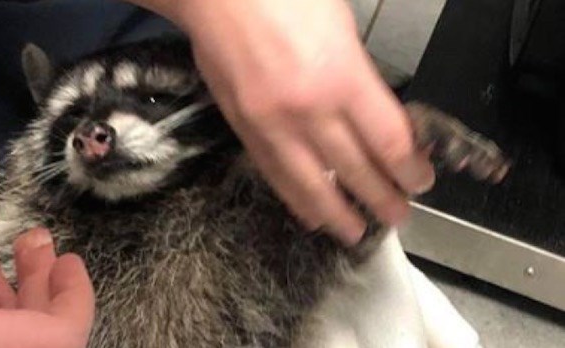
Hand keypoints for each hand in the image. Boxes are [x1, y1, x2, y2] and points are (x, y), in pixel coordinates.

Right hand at [130, 0, 434, 244]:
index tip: (420, 182)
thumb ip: (359, 77)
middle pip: (356, 172)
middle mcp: (310, 111)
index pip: (389, 143)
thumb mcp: (341, 27)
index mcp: (343, 78)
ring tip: (355, 233)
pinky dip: (296, 200)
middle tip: (398, 216)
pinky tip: (311, 215)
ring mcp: (273, 126)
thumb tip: (376, 116)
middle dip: (383, 200)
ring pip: (312, 186)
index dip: (409, 171)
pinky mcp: (245, 131)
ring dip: (339, 215)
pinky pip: (275, 176)